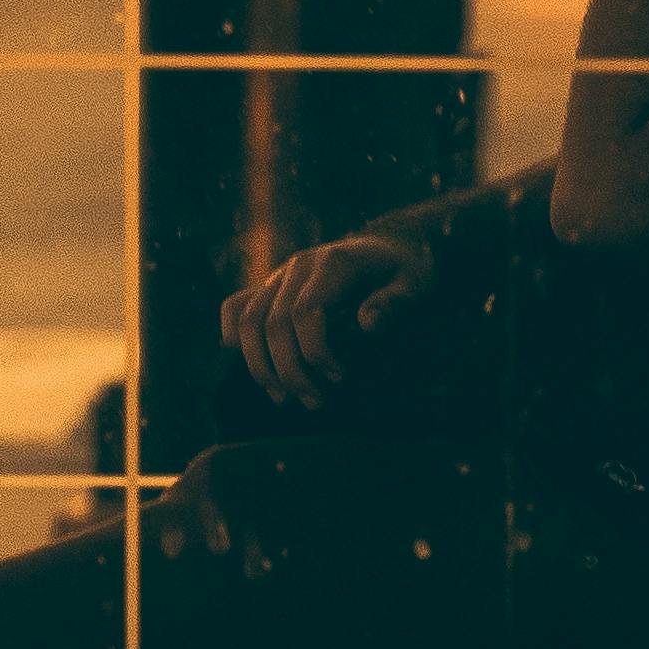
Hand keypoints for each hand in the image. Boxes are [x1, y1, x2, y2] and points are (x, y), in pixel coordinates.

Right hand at [220, 227, 430, 415]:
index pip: (304, 312)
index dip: (315, 351)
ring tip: (284, 398)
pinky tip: (245, 360)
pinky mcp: (272, 285)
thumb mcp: (416, 282)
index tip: (339, 379)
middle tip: (315, 403)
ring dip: (260, 365)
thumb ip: (395, 301)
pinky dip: (232, 333)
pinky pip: (236, 305)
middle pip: (274, 322)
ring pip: (249, 319)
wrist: (389, 245)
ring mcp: (281, 274)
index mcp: (334, 262)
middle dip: (290, 370)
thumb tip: (368, 325)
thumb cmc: (407, 269)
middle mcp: (299, 265)